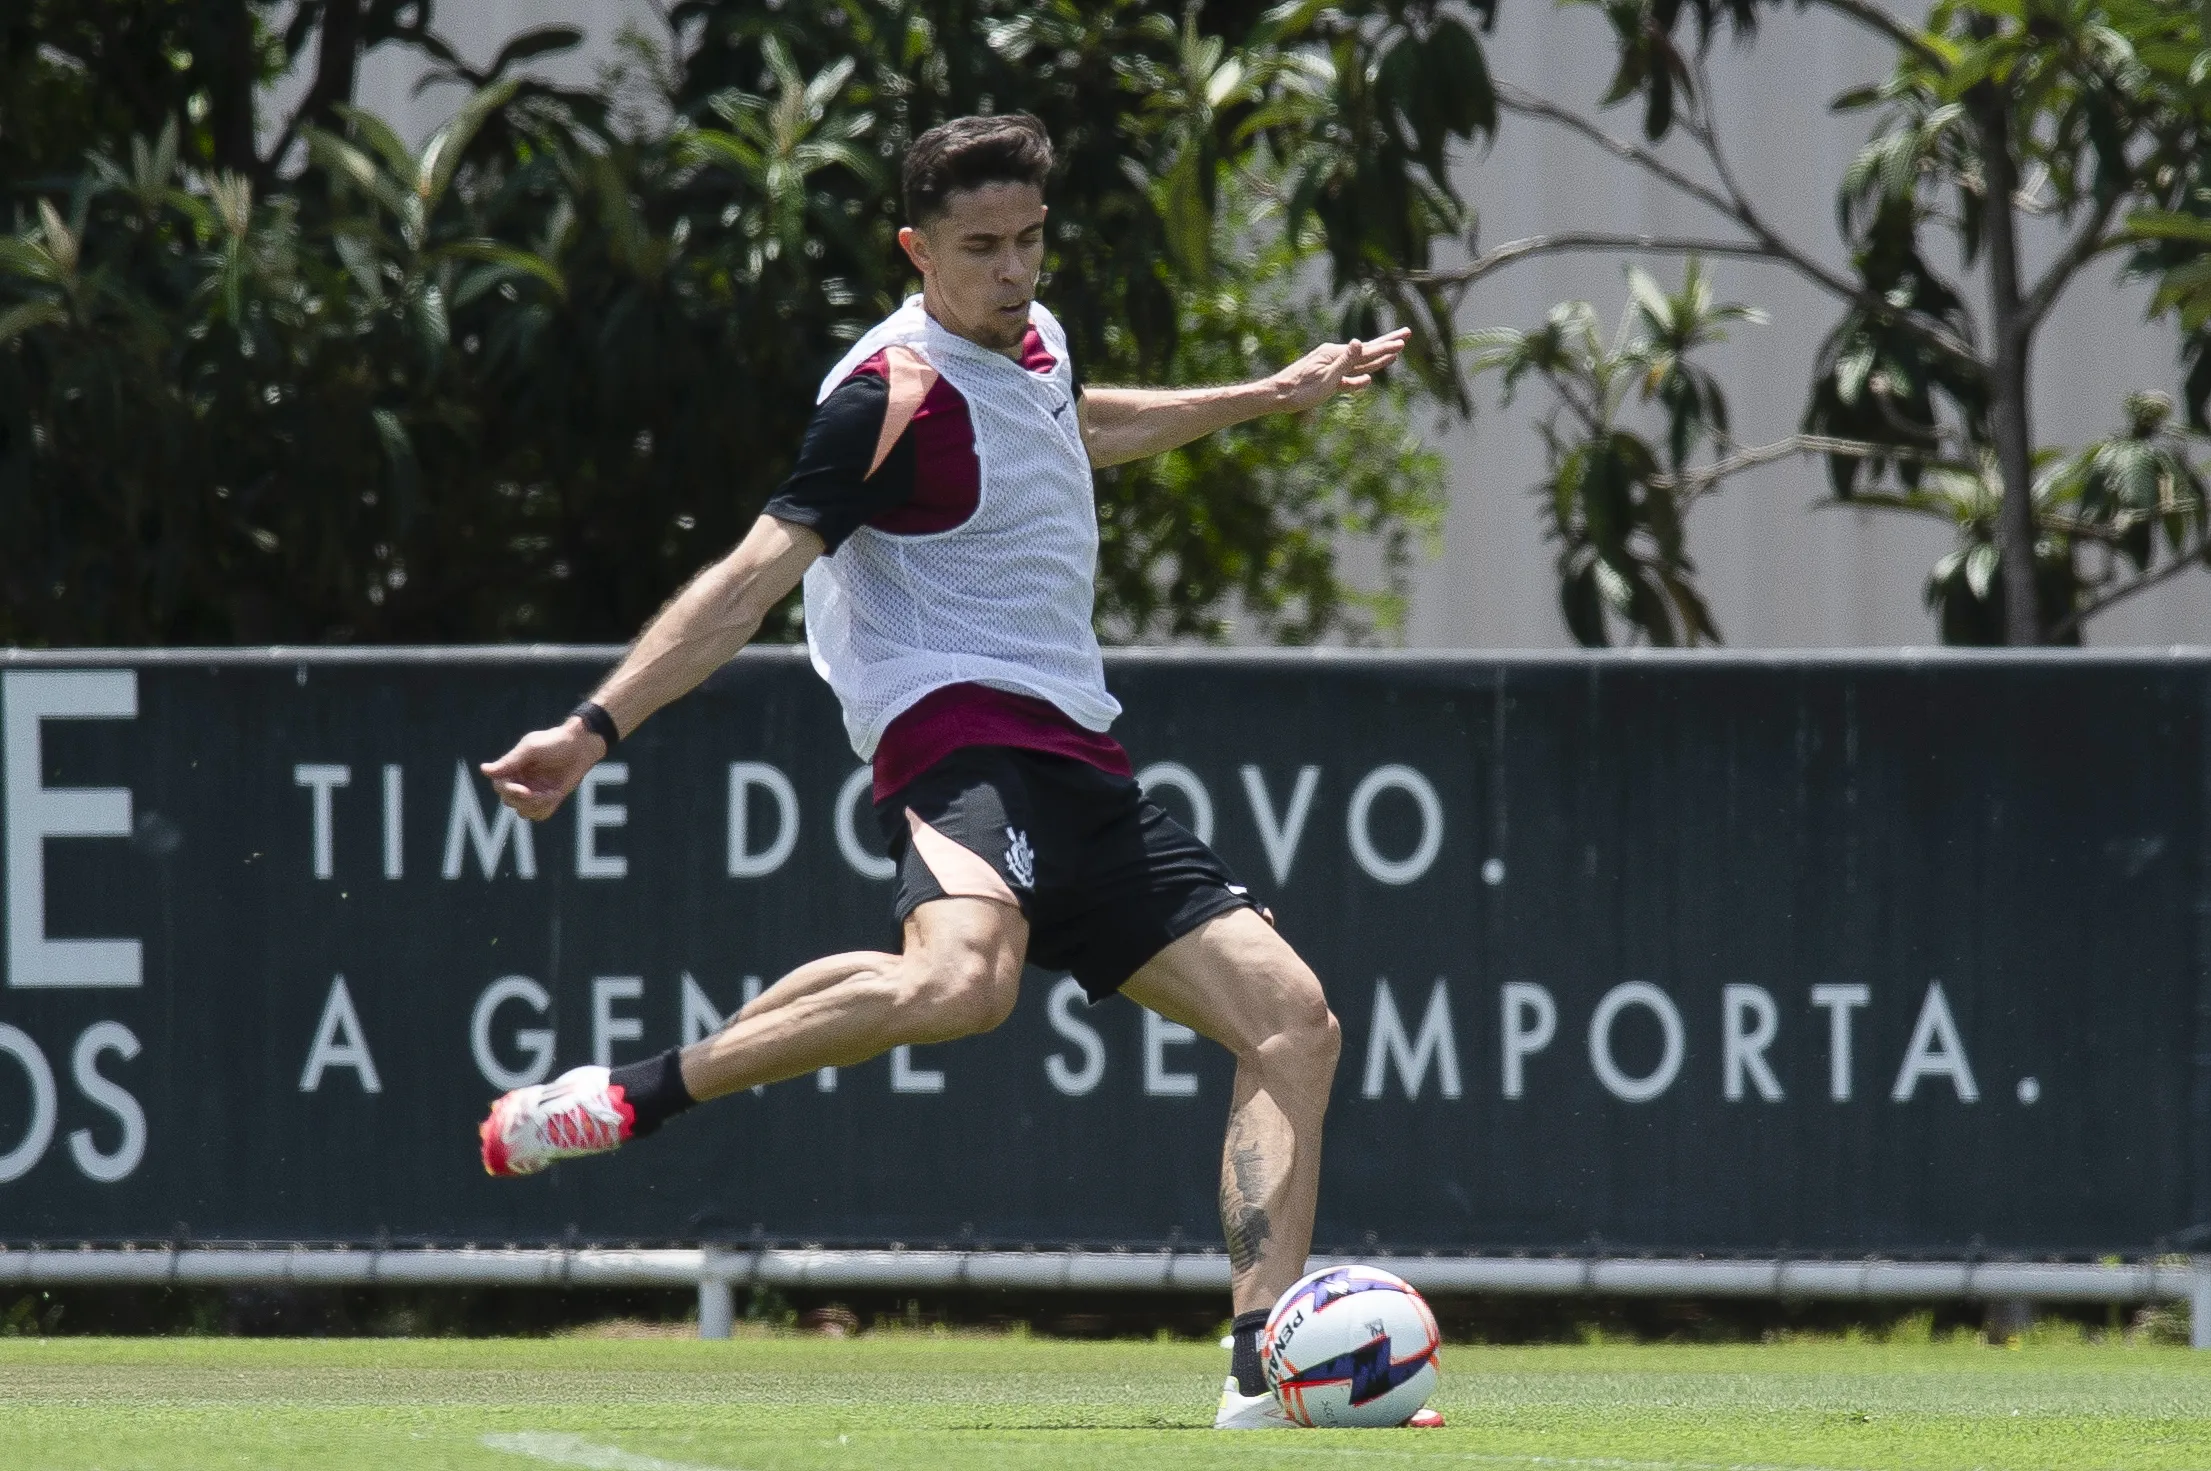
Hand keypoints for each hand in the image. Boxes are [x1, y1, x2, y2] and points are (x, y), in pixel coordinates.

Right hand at [480, 717, 604, 820]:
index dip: (509, 791)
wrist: (582, 746)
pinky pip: (539, 815)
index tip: (524, 790)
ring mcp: (534, 791)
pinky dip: (545, 808)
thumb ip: (509, 762)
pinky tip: (555, 795)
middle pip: (509, 801)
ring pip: (523, 811)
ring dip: (535, 805)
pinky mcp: (548, 799)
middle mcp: (521, 780)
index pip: (499, 786)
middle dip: (522, 800)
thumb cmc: (555, 742)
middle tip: (538, 793)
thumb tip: (483, 770)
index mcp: (513, 768)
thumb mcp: (531, 749)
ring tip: (550, 794)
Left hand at [1266, 328, 1411, 412]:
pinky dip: (1359, 378)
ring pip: (1359, 363)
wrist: (1277, 396)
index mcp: (1335, 354)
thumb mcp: (1326, 377)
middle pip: (1366, 351)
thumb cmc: (1300, 390)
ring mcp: (1330, 367)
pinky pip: (1348, 378)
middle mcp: (1334, 356)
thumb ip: (1345, 361)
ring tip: (1394, 352)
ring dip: (1377, 359)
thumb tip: (1361, 342)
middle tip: (1406, 334)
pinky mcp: (1326, 379)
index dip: (1386, 347)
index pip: (1367, 351)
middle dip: (1387, 344)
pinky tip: (1368, 380)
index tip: (1404, 341)